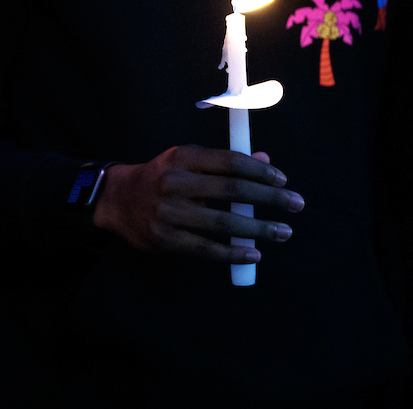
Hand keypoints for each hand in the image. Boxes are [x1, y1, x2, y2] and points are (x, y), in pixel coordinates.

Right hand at [91, 145, 303, 262]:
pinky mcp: (165, 239)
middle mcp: (174, 183)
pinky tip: (255, 254)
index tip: (283, 180)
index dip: (260, 171)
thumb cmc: (160, 178)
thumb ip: (223, 162)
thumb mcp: (186, 161)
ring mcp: (169, 213)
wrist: (116, 200)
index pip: (229, 162)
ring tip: (284, 232)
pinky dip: (233, 253)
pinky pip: (206, 248)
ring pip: (223, 223)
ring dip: (259, 229)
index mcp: (182, 158)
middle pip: (232, 191)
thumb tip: (265, 161)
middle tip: (296, 204)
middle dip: (269, 198)